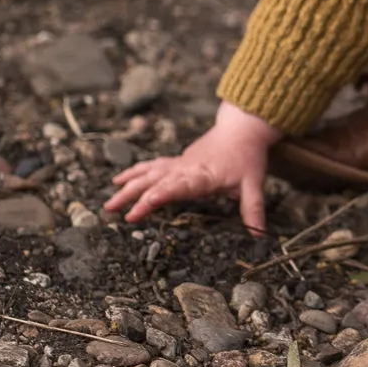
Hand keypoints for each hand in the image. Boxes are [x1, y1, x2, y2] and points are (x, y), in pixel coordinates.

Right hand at [104, 100, 278, 234]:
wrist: (242, 129)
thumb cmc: (248, 157)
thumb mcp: (254, 185)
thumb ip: (253, 210)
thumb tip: (259, 237)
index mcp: (202, 175)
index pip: (176, 187)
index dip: (157, 197)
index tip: (139, 208)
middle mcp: (185, 169)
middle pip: (154, 181)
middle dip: (132, 196)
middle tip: (112, 211)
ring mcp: (178, 164)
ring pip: (148, 174)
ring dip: (127, 187)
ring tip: (108, 203)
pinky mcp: (176, 161)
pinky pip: (151, 167)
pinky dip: (134, 173)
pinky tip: (118, 181)